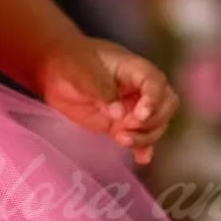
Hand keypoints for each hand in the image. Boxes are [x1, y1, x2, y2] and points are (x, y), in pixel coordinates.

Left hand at [38, 36, 178, 165]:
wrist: (55, 72)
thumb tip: (119, 114)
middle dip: (154, 120)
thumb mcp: (82, 71)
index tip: (140, 115)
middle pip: (166, 105)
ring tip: (120, 139)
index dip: (153, 99)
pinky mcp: (122, 124)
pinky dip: (143, 147)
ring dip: (145, 136)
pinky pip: (140, 136)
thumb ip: (101, 90)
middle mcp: (140, 89)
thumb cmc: (70, 62)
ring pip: (155, 124)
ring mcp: (133, 108)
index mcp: (134, 69)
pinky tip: (141, 158)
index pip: (155, 82)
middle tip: (130, 127)